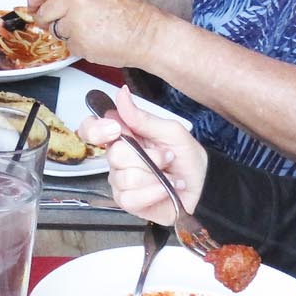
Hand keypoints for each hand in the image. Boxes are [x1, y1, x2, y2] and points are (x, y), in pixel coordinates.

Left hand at [27, 0, 163, 67]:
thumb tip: (51, 3)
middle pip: (44, 12)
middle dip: (45, 20)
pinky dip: (78, 46)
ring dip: (66, 34)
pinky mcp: (78, 42)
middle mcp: (74, 0)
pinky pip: (68, 46)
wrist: (147, 34)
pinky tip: (95, 41)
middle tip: (52, 24)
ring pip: (55, 30)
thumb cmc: (129, 16)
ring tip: (89, 31)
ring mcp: (74, 22)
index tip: (32, 5)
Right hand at [83, 86, 209, 225]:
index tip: (116, 130)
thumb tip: (122, 94)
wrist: (204, 186)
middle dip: (147, 157)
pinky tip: (165, 189)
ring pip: (125, 177)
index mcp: (124, 136)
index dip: (95, 129)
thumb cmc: (187, 157)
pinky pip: (131, 197)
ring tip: (168, 175)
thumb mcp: (169, 131)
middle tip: (166, 157)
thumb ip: (142, 117)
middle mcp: (118, 158)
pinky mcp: (128, 201)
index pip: (91, 129)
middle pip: (114, 155)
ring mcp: (120, 181)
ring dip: (155, 176)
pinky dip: (154, 192)